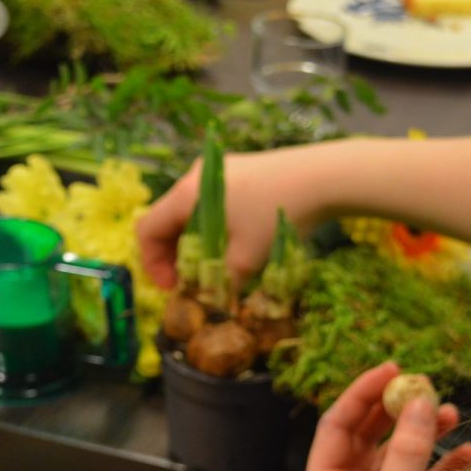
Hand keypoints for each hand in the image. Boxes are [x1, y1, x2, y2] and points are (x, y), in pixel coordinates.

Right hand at [136, 142, 352, 290]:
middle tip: (191, 281)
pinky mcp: (240, 170)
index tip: (173, 287)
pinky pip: (212, 202)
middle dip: (173, 254)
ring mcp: (217, 170)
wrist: (322, 176)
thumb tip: (213, 300)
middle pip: (167, 219)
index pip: (148, 228)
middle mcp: (194, 177)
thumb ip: (222, 282)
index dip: (152, 263)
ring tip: (216, 265)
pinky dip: (213, 226)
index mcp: (186, 195)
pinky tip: (236, 242)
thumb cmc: (276, 215)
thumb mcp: (246, 259)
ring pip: (191, 211)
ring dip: (195, 242)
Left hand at [297, 363, 470, 470]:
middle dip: (399, 412)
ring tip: (453, 417)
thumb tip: (419, 399)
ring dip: (425, 437)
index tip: (396, 368)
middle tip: (429, 388)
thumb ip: (408, 453)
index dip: (364, 393)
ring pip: (400, 461)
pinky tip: (469, 457)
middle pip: (370, 438)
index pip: (337, 426)